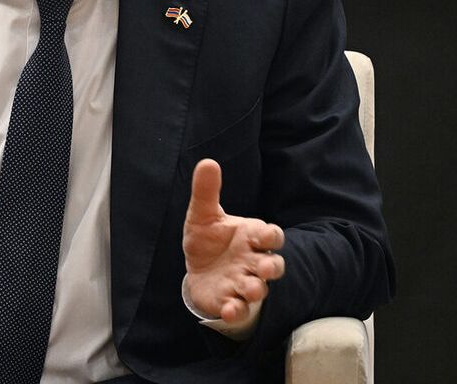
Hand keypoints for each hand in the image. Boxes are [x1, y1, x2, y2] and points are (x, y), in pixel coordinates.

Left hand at [183, 159, 285, 322]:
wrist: (199, 270)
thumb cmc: (209, 240)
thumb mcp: (203, 214)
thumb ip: (206, 191)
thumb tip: (207, 161)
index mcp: (252, 237)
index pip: (271, 235)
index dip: (270, 235)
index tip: (262, 235)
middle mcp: (253, 261)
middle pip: (273, 265)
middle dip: (271, 267)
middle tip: (264, 268)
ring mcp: (244, 283)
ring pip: (259, 289)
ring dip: (255, 289)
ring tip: (249, 288)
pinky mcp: (231, 302)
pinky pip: (239, 309)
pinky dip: (236, 310)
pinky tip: (228, 309)